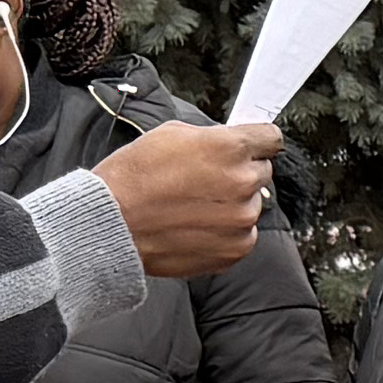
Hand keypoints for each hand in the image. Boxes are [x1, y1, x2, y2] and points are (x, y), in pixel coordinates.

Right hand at [95, 120, 282, 282]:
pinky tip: (196, 226)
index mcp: (231, 148)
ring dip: (232, 204)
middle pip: (261, 172)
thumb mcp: (171, 134)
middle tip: (206, 180)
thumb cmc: (134, 177)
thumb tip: (232, 143)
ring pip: (251, 205)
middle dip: (239, 172)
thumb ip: (212, 138)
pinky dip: (226, 231)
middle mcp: (243, 182)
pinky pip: (243, 234)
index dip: (258, 141)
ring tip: (193, 206)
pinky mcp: (236, 249)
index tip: (253, 146)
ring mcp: (242, 219)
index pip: (271, 138)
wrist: (112, 224)